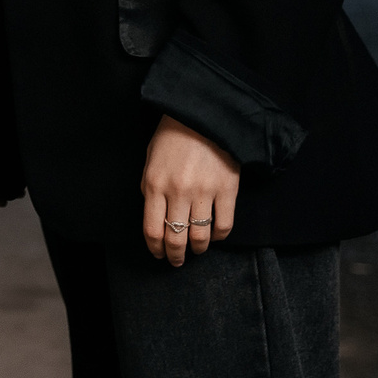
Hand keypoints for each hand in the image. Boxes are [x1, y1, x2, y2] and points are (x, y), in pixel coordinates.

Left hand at [141, 115, 237, 265]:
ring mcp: (204, 192)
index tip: (158, 254)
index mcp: (155, 185)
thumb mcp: (150, 161)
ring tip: (195, 250)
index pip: (152, 230)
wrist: (204, 116)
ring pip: (200, 237)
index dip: (155, 248)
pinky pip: (224, 225)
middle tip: (176, 261)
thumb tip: (156, 215)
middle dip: (175, 256)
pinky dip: (219, 237)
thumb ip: (150, 189)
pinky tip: (214, 236)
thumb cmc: (173, 137)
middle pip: (175, 238)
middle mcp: (178, 192)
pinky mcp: (227, 190)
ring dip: (197, 250)